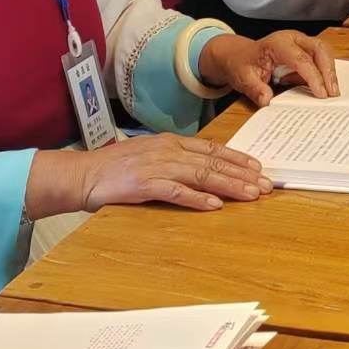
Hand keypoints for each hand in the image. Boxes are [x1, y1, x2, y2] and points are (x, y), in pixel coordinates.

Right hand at [69, 134, 270, 211]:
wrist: (82, 174)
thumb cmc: (115, 169)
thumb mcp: (149, 156)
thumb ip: (174, 160)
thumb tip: (201, 169)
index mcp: (170, 143)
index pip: (212, 149)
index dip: (238, 158)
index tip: (258, 168)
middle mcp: (168, 151)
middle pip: (213, 162)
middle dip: (243, 174)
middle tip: (266, 185)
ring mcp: (156, 167)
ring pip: (201, 175)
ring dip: (229, 185)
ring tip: (251, 194)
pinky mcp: (143, 185)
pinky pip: (175, 192)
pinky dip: (197, 198)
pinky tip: (214, 205)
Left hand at [197, 28, 337, 108]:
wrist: (240, 56)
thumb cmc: (242, 64)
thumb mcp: (243, 78)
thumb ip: (255, 88)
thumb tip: (267, 99)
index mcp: (278, 43)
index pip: (301, 58)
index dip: (313, 76)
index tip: (321, 94)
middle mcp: (293, 39)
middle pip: (319, 49)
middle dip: (329, 71)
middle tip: (333, 93)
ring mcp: (301, 44)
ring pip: (324, 53)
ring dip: (330, 73)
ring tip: (332, 93)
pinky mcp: (306, 53)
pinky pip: (321, 61)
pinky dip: (325, 75)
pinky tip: (324, 90)